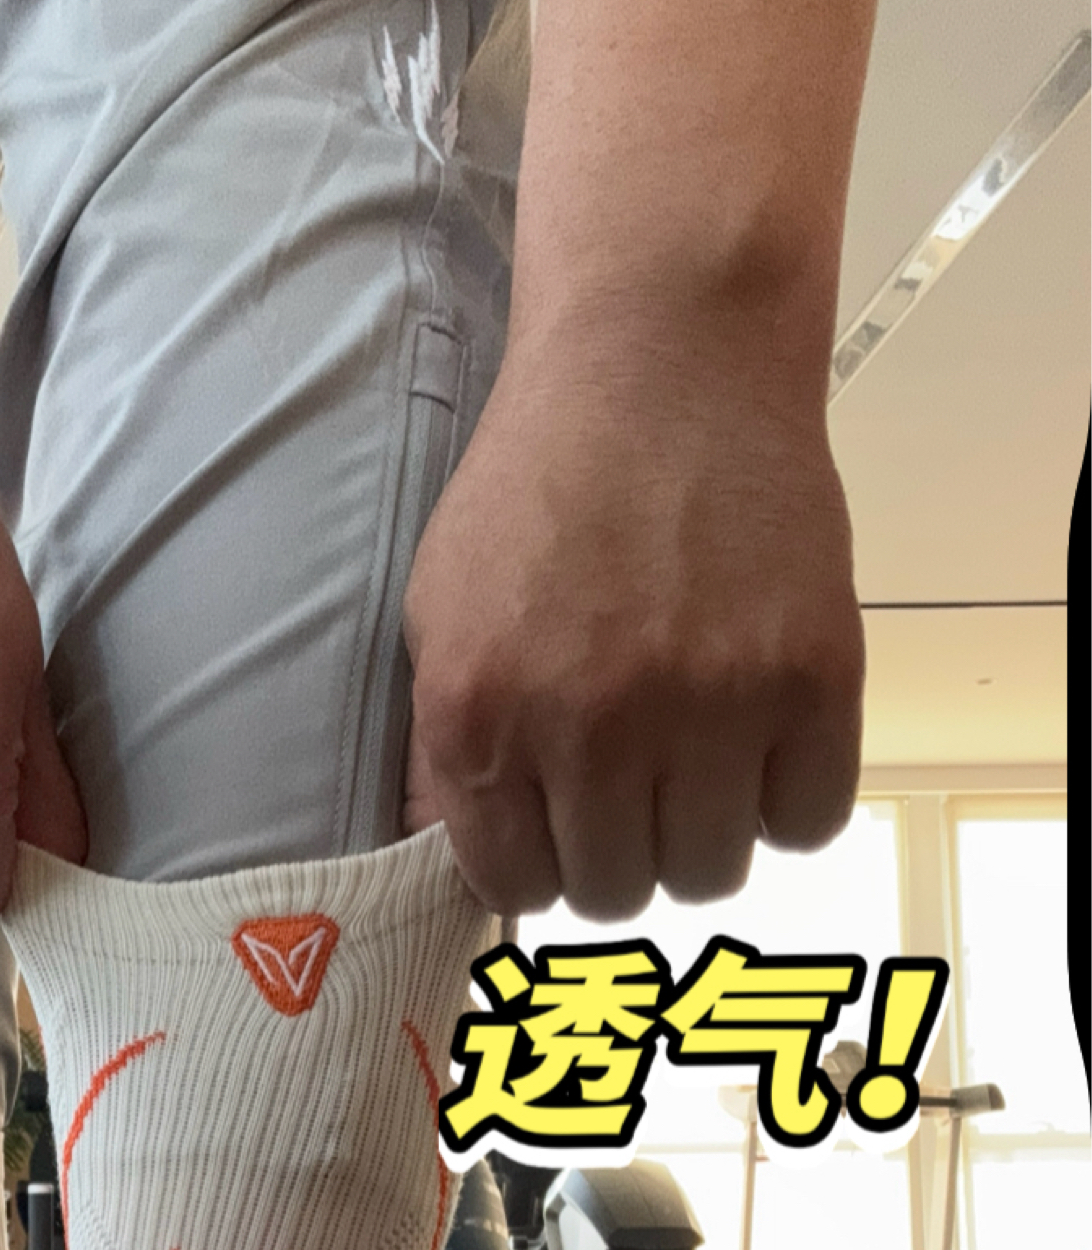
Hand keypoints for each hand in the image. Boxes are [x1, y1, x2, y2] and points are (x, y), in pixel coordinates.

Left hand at [401, 314, 863, 921]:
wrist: (662, 357)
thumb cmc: (543, 479)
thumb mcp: (440, 610)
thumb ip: (443, 745)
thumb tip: (444, 853)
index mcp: (481, 717)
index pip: (514, 887)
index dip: (540, 865)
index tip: (560, 830)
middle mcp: (588, 727)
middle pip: (614, 892)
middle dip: (620, 852)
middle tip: (633, 788)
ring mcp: (706, 707)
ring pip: (709, 872)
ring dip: (702, 834)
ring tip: (697, 761)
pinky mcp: (809, 679)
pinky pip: (807, 821)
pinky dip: (788, 799)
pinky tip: (762, 742)